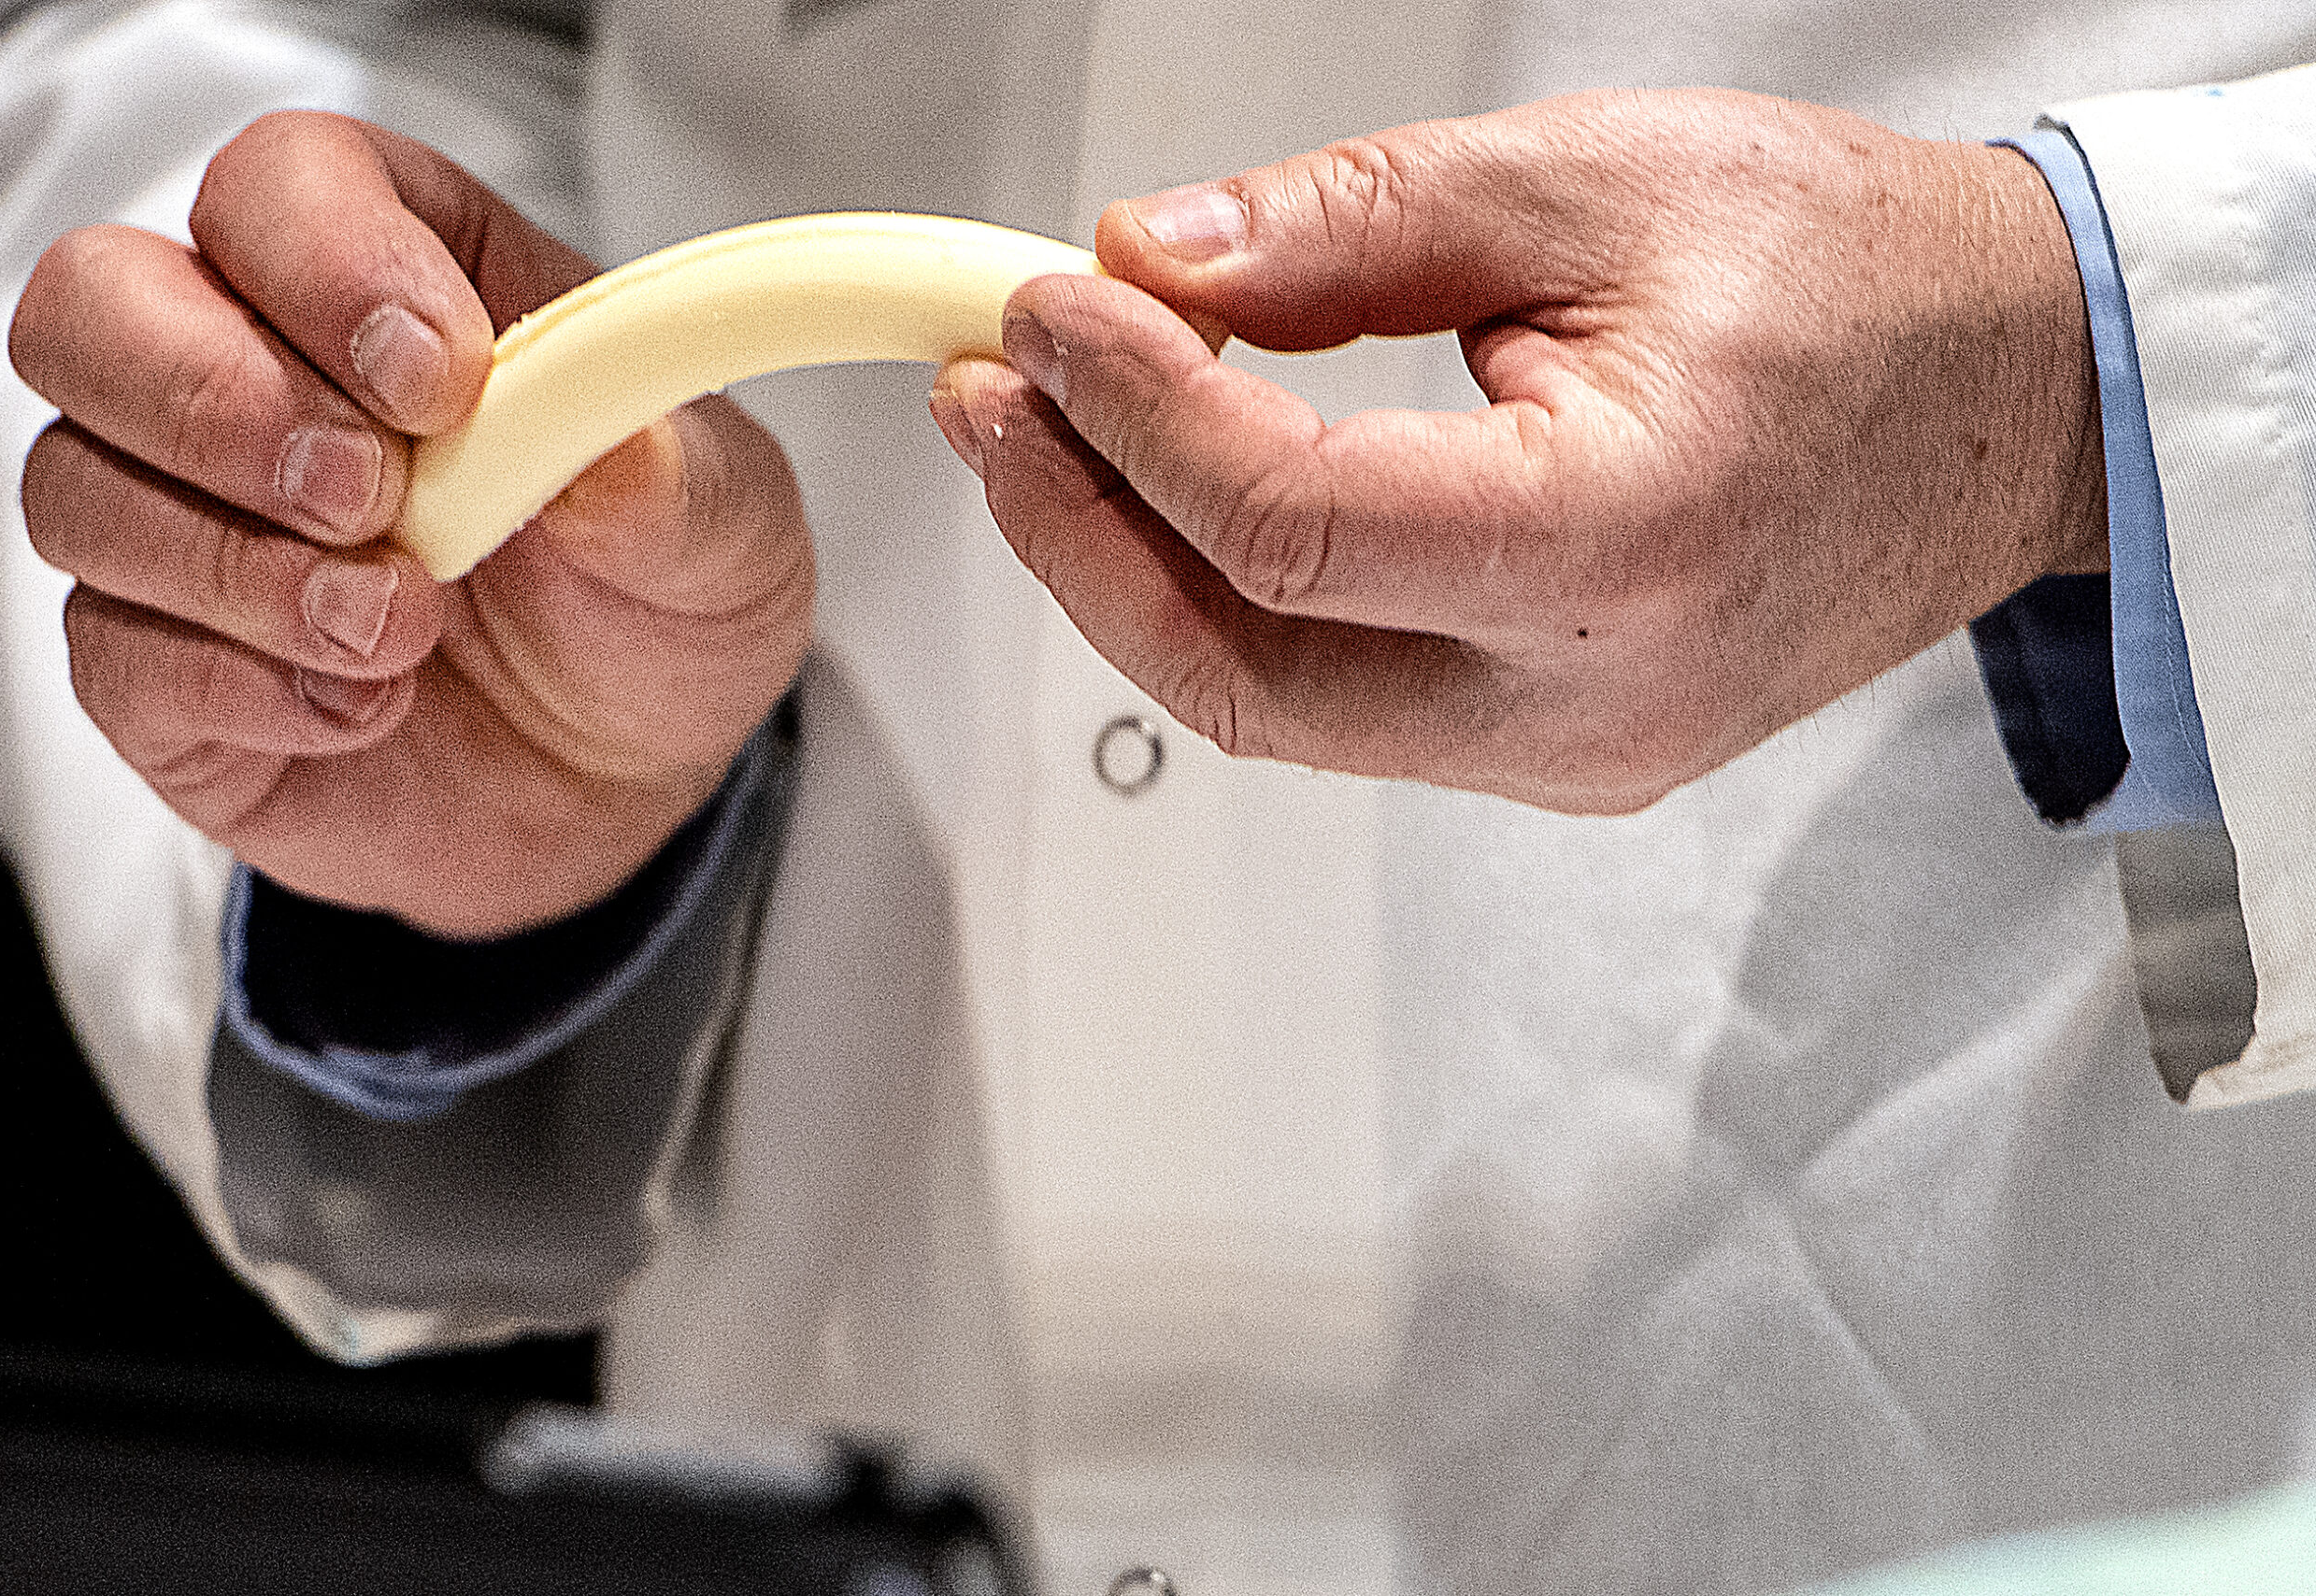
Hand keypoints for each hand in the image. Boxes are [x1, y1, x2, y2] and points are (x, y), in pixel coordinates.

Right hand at [11, 112, 813, 936]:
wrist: (628, 784)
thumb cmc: (656, 605)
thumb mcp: (727, 538)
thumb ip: (678, 483)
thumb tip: (612, 454)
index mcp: (399, 276)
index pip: (282, 185)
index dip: (330, 262)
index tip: (441, 382)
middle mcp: (256, 369)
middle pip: (94, 304)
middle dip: (221, 403)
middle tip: (373, 501)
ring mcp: (184, 517)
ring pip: (75, 485)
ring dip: (241, 569)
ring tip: (404, 629)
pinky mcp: (158, 664)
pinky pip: (111, 650)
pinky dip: (239, 687)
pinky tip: (362, 709)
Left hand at [931, 89, 2105, 813]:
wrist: (2004, 399)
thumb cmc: (1853, 282)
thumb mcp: (1594, 183)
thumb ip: (1353, 227)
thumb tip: (1153, 260)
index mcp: (1627, 541)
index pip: (1294, 527)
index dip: (1135, 415)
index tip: (1050, 310)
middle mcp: (1598, 698)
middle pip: (1248, 672)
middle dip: (1081, 534)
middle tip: (996, 398)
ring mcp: (1576, 753)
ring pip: (1278, 709)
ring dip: (1137, 575)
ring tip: (1053, 436)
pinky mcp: (1558, 751)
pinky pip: (1344, 707)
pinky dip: (1237, 606)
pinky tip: (1180, 500)